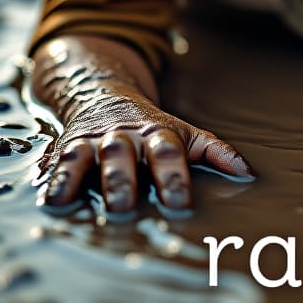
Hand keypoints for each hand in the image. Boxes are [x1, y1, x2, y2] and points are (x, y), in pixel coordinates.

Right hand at [37, 89, 254, 213]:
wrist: (105, 94)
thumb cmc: (152, 128)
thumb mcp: (185, 133)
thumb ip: (215, 151)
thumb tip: (249, 174)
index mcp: (158, 134)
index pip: (169, 154)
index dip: (174, 178)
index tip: (181, 205)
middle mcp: (126, 136)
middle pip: (124, 155)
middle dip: (123, 180)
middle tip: (125, 207)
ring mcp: (96, 141)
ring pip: (89, 157)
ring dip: (84, 179)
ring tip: (79, 206)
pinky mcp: (70, 147)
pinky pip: (61, 163)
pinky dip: (56, 181)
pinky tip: (52, 202)